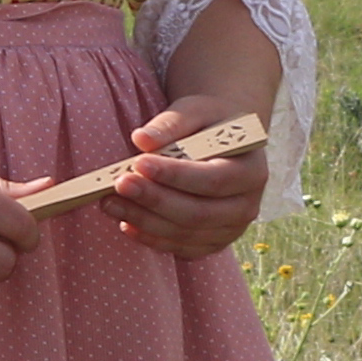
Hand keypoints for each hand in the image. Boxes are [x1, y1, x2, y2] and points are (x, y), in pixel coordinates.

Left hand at [108, 99, 273, 256]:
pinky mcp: (211, 243)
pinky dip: (151, 238)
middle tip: (119, 184)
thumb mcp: (195, 112)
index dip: (175, 175)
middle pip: (198, 213)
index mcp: (251, 170)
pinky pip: (180, 248)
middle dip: (154, 200)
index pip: (213, 179)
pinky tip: (126, 223)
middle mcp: (247, 206)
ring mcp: (230, 230)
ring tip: (110, 202)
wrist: (221, 143)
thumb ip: (171, 123)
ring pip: (185, 233)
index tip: (139, 163)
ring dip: (144, 220)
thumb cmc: (208, 124)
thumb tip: (142, 139)